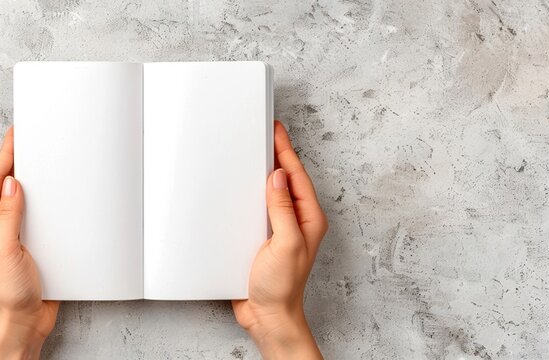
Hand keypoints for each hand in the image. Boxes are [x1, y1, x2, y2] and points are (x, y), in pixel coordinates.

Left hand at [0, 127, 58, 359]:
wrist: (24, 320)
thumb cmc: (8, 292)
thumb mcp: (6, 250)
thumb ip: (9, 216)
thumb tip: (11, 183)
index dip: (5, 156)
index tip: (15, 135)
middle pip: (6, 184)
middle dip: (15, 160)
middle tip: (26, 135)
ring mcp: (14, 232)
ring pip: (23, 196)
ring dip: (31, 177)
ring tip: (39, 154)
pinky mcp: (32, 241)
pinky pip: (37, 213)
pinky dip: (45, 199)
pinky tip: (54, 191)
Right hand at [232, 121, 327, 358]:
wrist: (267, 316)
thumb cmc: (281, 287)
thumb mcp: (284, 244)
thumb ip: (282, 209)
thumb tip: (279, 177)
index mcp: (308, 219)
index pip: (296, 176)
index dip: (285, 150)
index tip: (275, 130)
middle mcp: (296, 221)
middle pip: (286, 179)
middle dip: (276, 155)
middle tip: (265, 131)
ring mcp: (279, 229)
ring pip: (272, 192)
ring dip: (262, 173)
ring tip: (253, 150)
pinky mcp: (263, 238)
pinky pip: (257, 208)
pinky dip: (249, 194)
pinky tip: (240, 187)